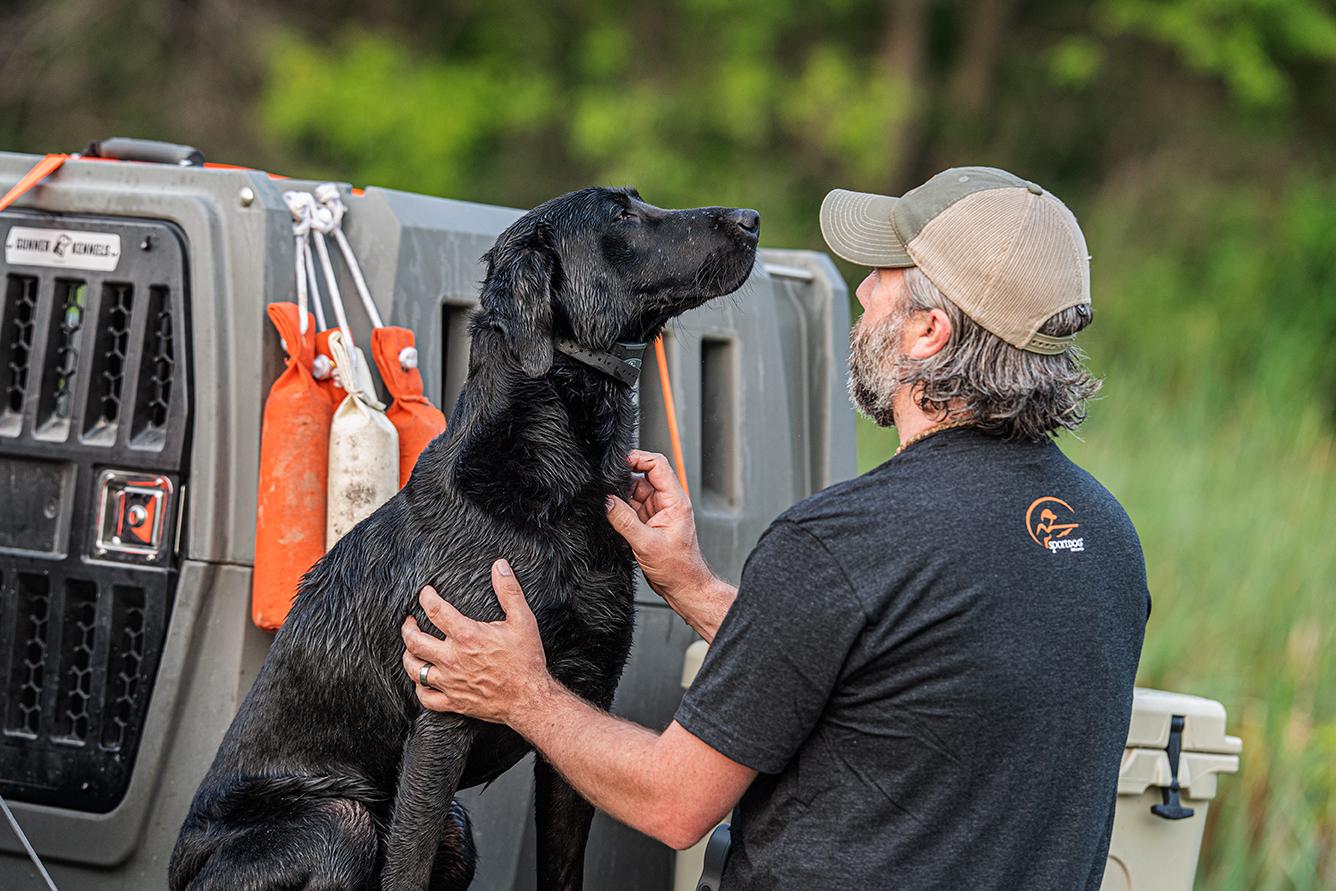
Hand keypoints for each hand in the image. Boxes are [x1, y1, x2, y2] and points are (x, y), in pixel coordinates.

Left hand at [401, 559, 555, 725]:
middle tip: (410, 620)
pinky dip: (419, 688)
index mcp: (467, 636)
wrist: (530, 699)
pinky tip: (422, 680)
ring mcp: (450, 682)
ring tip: (411, 648)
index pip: (435, 610)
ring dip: (408, 656)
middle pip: (414, 641)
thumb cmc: (526, 660)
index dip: (427, 597)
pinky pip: (426, 697)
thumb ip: (509, 591)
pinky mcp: (453, 702)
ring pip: (414, 669)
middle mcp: (452, 659)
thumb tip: (499, 566)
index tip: (426, 592)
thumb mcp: (523, 620)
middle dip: (408, 627)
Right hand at [605, 450, 713, 603]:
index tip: (619, 462)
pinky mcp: (648, 522)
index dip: (638, 459)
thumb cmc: (677, 568)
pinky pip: (631, 507)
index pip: (658, 466)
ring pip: (635, 492)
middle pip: (644, 477)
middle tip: (606, 485)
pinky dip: (620, 508)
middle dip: (624, 478)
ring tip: (608, 503)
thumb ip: (624, 521)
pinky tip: (611, 513)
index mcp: (675, 501)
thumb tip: (607, 502)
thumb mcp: (646, 544)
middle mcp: (667, 503)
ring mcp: (657, 512)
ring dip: (621, 495)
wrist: (682, 586)